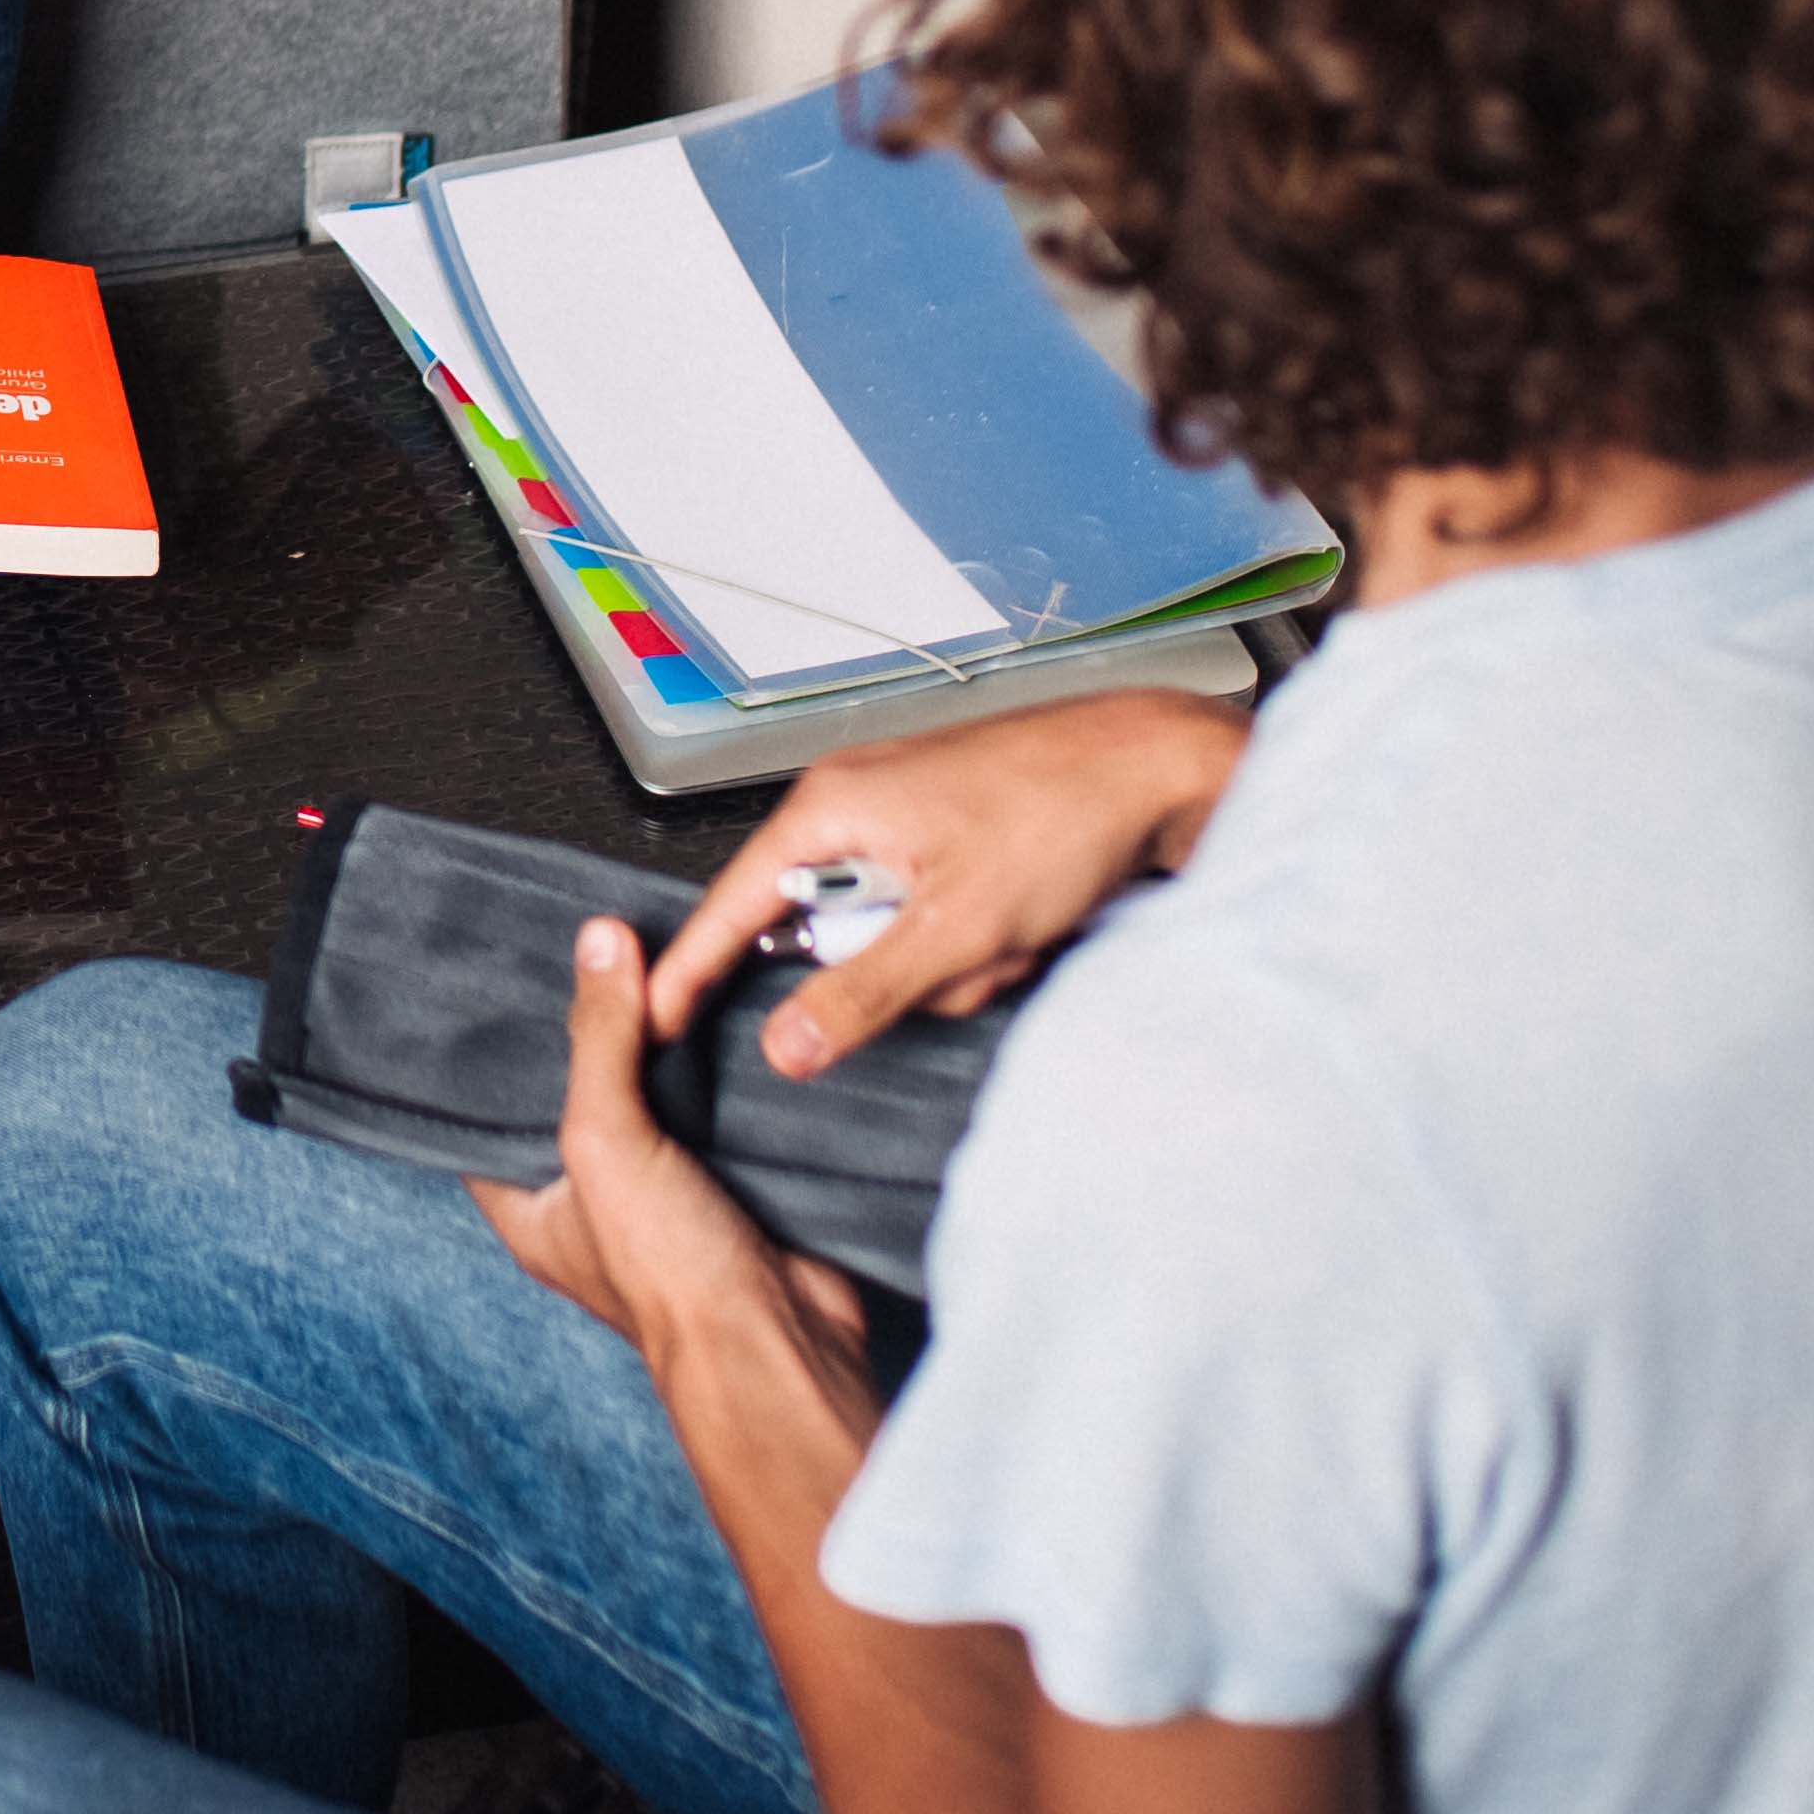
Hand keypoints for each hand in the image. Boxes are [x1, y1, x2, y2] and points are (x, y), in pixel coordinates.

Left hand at [475, 916, 874, 1397]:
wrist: (784, 1341)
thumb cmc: (671, 1278)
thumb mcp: (605, 1143)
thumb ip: (598, 1041)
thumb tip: (599, 942)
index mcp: (532, 1207)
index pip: (491, 1114)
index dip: (496, 1048)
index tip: (507, 973)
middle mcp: (591, 1200)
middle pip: (579, 1093)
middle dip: (591, 1027)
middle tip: (594, 941)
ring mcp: (664, 1192)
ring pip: (653, 1093)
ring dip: (662, 1037)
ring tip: (655, 950)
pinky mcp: (731, 1181)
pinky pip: (717, 1106)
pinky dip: (722, 1063)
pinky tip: (723, 1001)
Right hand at [643, 688, 1249, 1069]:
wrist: (1160, 768)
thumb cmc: (1061, 815)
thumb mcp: (955, 926)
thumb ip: (861, 991)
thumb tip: (785, 1045)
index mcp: (831, 808)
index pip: (730, 904)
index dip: (692, 968)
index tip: (653, 1020)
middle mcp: (856, 805)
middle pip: (830, 934)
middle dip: (899, 972)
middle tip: (965, 958)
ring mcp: (906, 820)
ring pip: (892, 938)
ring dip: (952, 962)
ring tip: (1012, 934)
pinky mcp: (950, 839)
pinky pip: (933, 920)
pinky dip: (978, 941)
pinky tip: (1025, 923)